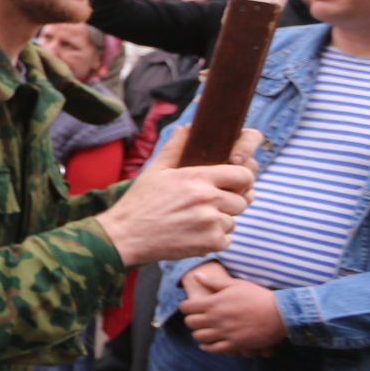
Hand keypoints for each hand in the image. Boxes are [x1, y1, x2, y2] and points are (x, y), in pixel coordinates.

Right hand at [96, 126, 259, 266]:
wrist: (125, 236)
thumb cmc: (139, 202)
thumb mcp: (155, 170)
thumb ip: (176, 147)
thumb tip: (187, 127)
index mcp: (198, 177)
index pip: (244, 175)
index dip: (242, 180)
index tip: (232, 185)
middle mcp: (208, 198)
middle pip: (242, 201)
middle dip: (228, 204)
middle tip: (205, 207)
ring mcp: (211, 222)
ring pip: (233, 222)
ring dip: (219, 223)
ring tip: (193, 222)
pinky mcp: (210, 243)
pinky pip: (226, 240)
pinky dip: (213, 240)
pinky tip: (192, 235)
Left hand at [180, 262, 286, 353]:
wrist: (280, 313)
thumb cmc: (258, 296)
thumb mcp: (235, 284)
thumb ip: (214, 282)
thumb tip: (198, 275)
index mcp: (214, 303)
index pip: (187, 307)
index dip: (185, 307)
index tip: (189, 307)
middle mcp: (216, 318)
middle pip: (190, 323)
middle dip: (191, 320)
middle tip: (196, 319)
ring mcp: (225, 332)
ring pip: (199, 337)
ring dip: (199, 334)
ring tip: (203, 331)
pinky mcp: (235, 344)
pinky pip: (214, 349)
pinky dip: (208, 347)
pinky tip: (208, 344)